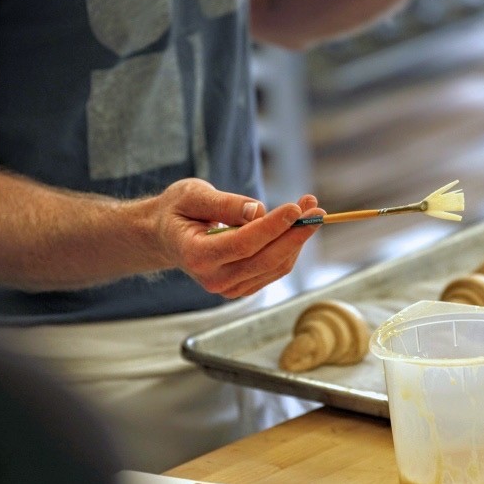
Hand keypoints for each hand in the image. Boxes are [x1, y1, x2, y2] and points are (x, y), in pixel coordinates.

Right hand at [153, 178, 324, 297]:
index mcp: (196, 256)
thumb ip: (224, 204)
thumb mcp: (192, 195)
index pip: (243, 244)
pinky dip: (289, 247)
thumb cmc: (178, 210)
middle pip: (266, 259)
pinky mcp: (242, 287)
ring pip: (275, 266)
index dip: (273, 226)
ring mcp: (228, 288)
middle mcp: (213, 279)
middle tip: (316, 208)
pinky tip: (295, 225)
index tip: (296, 207)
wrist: (167, 235)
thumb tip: (259, 211)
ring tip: (310, 208)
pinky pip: (274, 269)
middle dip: (295, 233)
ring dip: (297, 238)